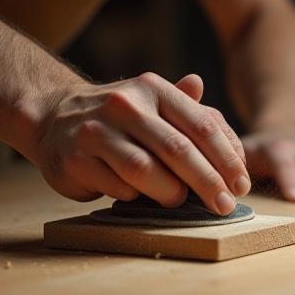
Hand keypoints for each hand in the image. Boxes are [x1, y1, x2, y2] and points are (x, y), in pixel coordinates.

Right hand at [28, 73, 248, 214]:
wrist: (52, 117)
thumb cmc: (120, 119)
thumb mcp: (154, 103)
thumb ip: (188, 107)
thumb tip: (208, 91)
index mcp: (153, 88)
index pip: (201, 124)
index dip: (227, 158)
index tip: (241, 184)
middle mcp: (125, 104)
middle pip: (178, 149)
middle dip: (208, 183)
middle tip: (225, 205)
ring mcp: (96, 131)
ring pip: (145, 170)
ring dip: (170, 192)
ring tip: (178, 200)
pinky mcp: (74, 159)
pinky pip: (116, 186)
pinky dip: (134, 196)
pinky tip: (137, 195)